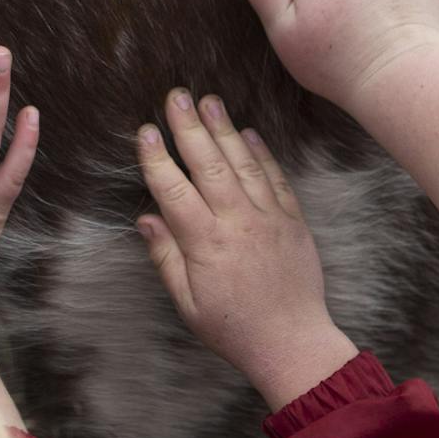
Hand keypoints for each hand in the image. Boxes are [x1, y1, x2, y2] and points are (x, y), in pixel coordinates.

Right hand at [134, 88, 357, 410]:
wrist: (292, 342)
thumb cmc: (234, 328)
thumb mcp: (188, 303)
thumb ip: (166, 258)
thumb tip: (146, 219)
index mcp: (206, 244)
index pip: (174, 190)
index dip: (157, 158)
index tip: (145, 131)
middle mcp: (238, 223)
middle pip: (208, 164)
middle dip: (190, 126)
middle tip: (176, 95)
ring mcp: (269, 218)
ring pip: (243, 164)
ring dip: (224, 129)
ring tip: (209, 100)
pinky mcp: (292, 221)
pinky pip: (275, 179)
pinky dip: (262, 153)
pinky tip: (248, 133)